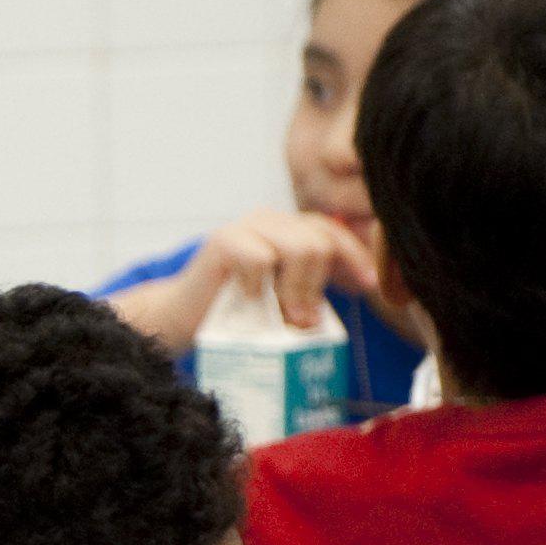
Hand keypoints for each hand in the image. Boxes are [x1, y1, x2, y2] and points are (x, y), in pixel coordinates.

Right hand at [107, 208, 383, 350]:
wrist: (177, 323)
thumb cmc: (234, 317)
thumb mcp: (284, 301)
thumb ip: (315, 290)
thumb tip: (364, 292)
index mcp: (288, 231)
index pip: (333, 233)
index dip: (355, 258)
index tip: (368, 288)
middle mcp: (270, 222)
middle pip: (321, 241)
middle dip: (319, 284)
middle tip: (304, 322)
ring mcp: (246, 227)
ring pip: (300, 247)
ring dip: (296, 289)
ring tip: (284, 318)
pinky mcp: (223, 241)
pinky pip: (261, 259)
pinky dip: (259, 287)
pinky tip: (248, 302)